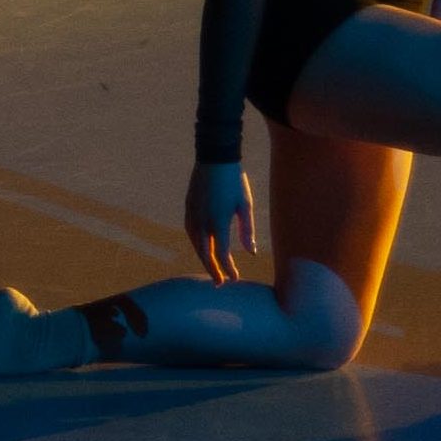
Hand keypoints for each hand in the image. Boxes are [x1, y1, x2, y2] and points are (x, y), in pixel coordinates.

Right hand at [182, 160, 253, 279]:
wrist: (214, 157)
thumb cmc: (234, 181)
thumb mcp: (245, 205)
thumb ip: (247, 231)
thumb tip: (251, 252)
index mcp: (218, 222)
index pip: (222, 254)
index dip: (228, 269)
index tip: (235, 279)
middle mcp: (202, 221)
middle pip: (205, 253)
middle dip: (213, 270)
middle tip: (220, 283)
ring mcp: (192, 214)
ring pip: (196, 243)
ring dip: (204, 257)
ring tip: (212, 267)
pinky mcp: (188, 207)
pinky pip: (190, 232)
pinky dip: (196, 244)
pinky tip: (202, 246)